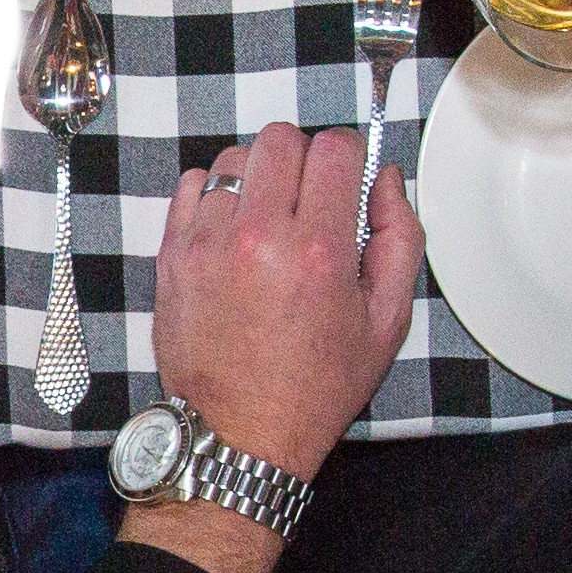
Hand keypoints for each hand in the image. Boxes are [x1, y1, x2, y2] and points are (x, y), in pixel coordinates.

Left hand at [155, 123, 419, 482]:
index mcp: (318, 251)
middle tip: (311, 199)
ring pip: (236, 157)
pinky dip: (216, 195)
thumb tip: (386, 180)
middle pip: (282, 138)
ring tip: (270, 218)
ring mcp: (207, 242)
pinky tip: (233, 229)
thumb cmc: (314, 386)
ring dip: (260, 176)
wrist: (240, 434)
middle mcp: (258, 237)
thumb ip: (399, 239)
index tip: (348, 180)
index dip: (350, 157)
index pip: (335, 148)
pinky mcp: (172, 252)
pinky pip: (194, 183)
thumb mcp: (386, 322)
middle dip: (305, 160)